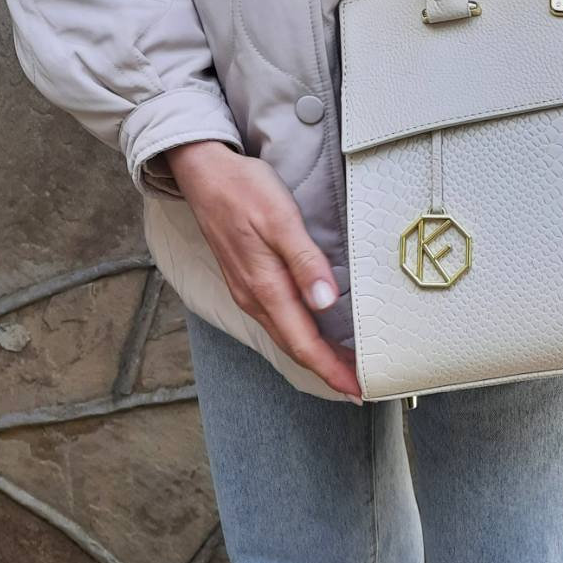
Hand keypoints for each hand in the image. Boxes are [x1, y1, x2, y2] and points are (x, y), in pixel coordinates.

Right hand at [166, 139, 361, 401]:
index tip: (358, 389)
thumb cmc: (245, 190)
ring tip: (342, 366)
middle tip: (359, 386)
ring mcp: (247, 290)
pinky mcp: (246, 279)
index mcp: (265, 287)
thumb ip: (304, 262)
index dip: (332, 370)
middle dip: (327, 370)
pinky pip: (276, 320)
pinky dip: (299, 335)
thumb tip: (325, 303)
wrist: (203, 173)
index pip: (304, 344)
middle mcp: (254, 297)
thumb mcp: (281, 219)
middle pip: (295, 347)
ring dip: (314, 355)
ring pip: (285, 335)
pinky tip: (312, 331)